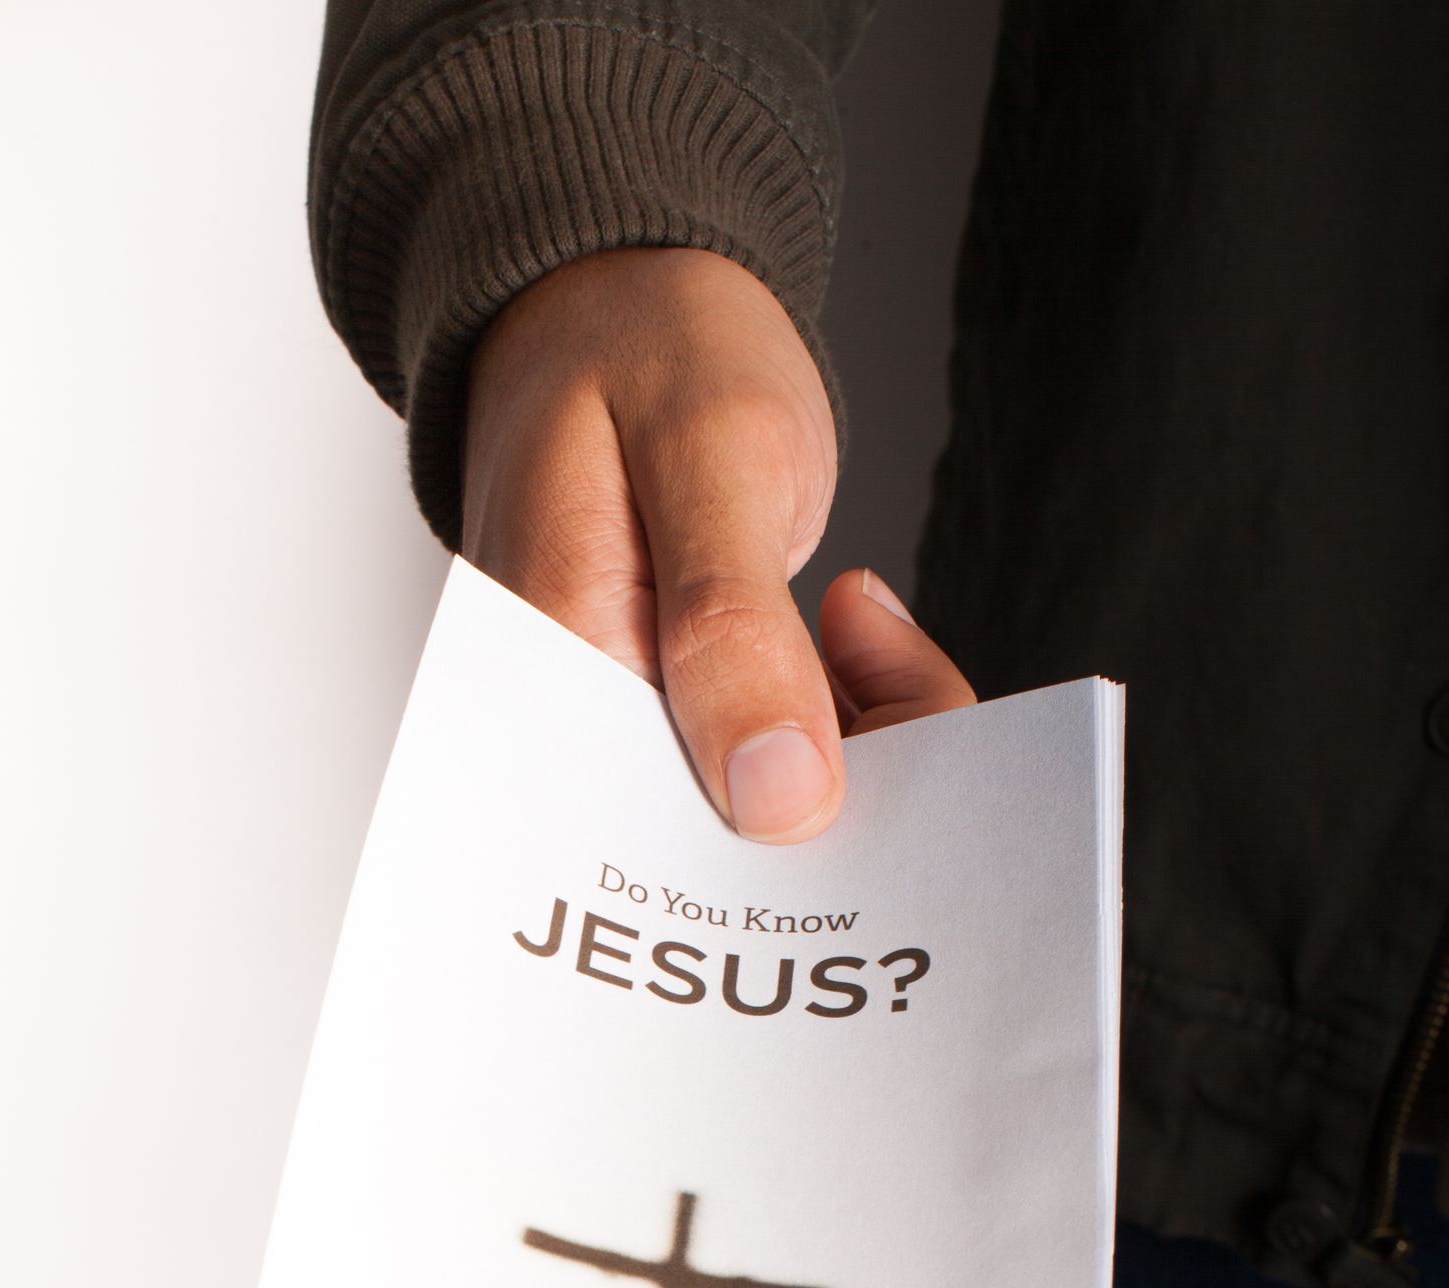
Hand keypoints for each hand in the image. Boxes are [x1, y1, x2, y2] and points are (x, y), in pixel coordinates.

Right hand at [461, 249, 973, 841]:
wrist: (615, 289)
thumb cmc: (639, 344)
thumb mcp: (706, 454)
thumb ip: (734, 631)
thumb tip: (775, 800)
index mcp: (552, 679)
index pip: (670, 832)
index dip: (790, 834)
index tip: (885, 776)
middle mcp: (577, 726)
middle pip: (725, 837)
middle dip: (848, 789)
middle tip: (896, 669)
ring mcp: (628, 722)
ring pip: (766, 804)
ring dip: (860, 742)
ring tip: (867, 632)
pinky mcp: (675, 709)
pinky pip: (775, 760)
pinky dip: (845, 715)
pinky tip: (852, 637)